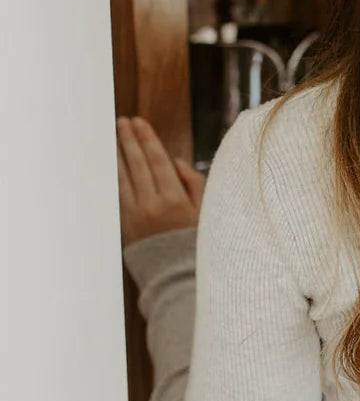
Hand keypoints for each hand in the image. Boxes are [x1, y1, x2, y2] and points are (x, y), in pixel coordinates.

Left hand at [116, 116, 206, 246]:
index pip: (158, 160)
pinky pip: (118, 195)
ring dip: (118, 155)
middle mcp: (152, 205)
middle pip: (138, 164)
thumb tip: (176, 161)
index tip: (139, 122)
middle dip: (129, 140)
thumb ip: (193, 183)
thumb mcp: (206, 211)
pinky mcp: (126, 225)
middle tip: (123, 122)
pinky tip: (113, 165)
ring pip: (124, 178)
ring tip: (114, 137)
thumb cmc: (196, 242)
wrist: (177, 277)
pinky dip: (115, 177)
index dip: (147, 139)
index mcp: (175, 199)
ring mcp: (136, 215)